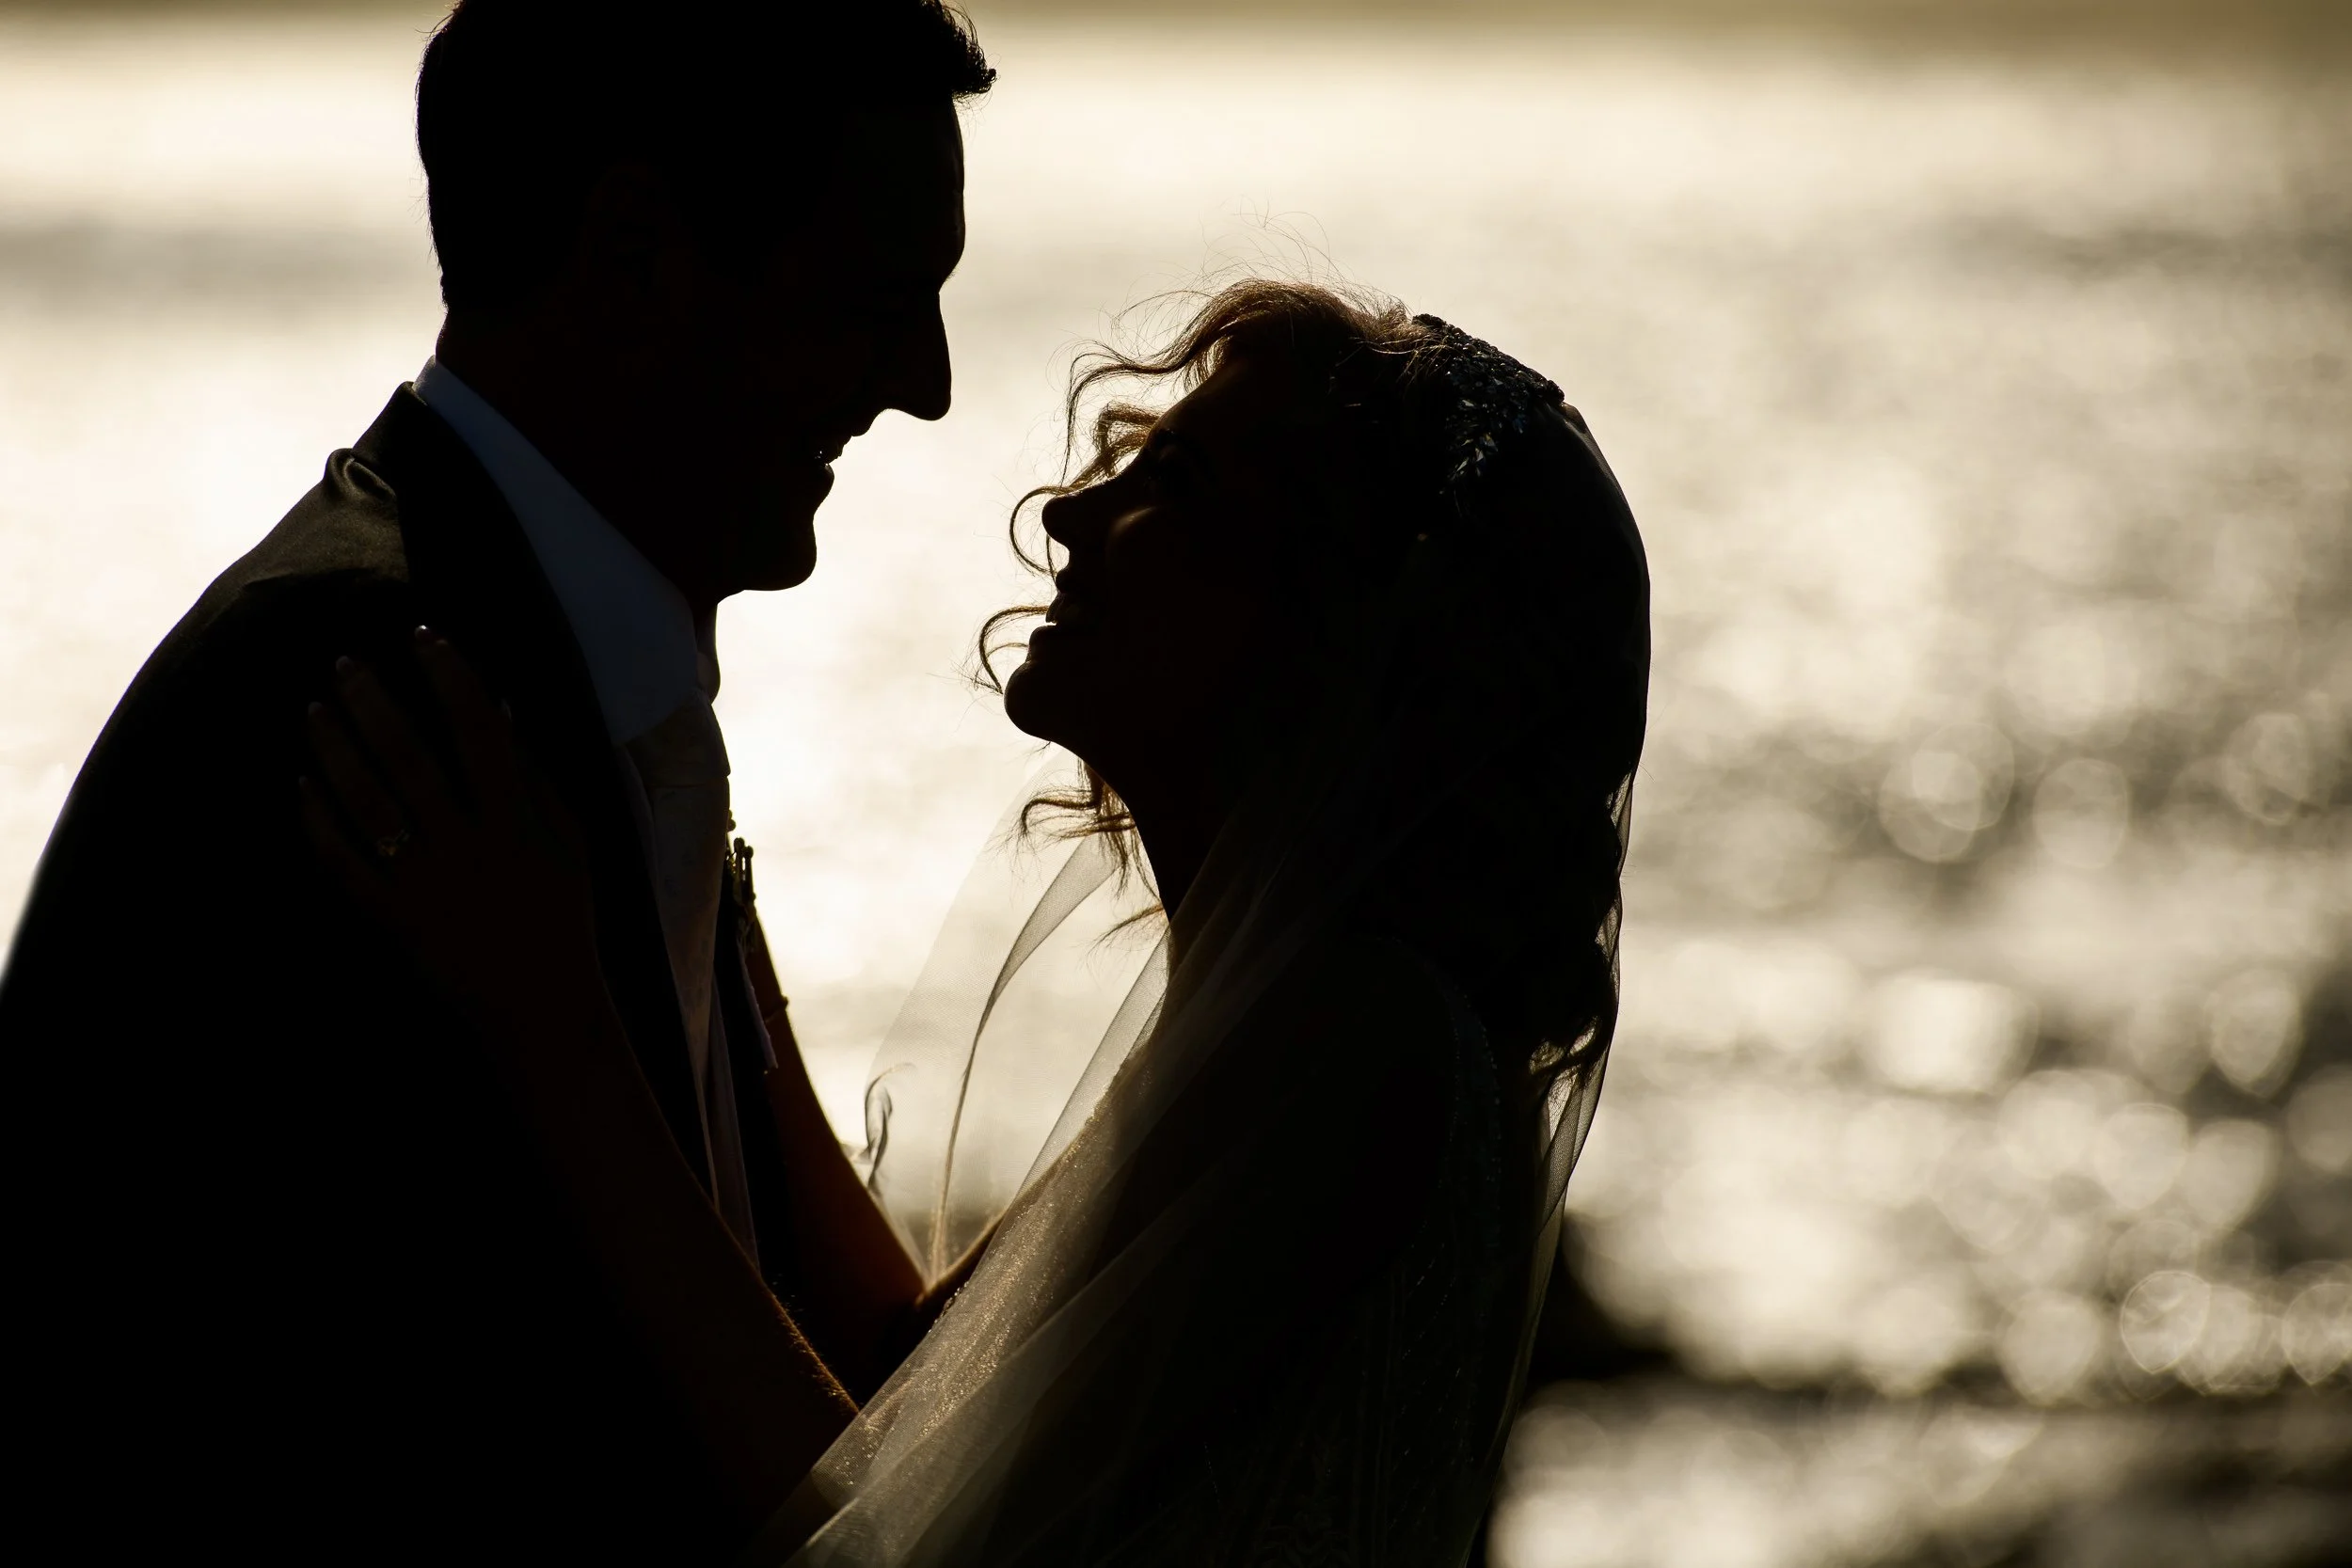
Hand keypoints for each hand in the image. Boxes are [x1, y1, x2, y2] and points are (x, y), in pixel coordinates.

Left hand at [300, 629, 598, 1024]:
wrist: (543, 1010)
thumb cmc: (565, 917)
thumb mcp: (571, 842)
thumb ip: (537, 775)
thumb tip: (503, 707)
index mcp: (516, 823)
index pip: (479, 733)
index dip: (451, 679)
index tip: (424, 636)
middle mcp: (467, 847)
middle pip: (410, 760)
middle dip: (374, 703)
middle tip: (343, 661)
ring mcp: (425, 885)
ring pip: (368, 805)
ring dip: (337, 751)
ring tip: (313, 708)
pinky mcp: (394, 921)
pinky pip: (344, 865)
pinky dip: (319, 822)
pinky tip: (301, 784)